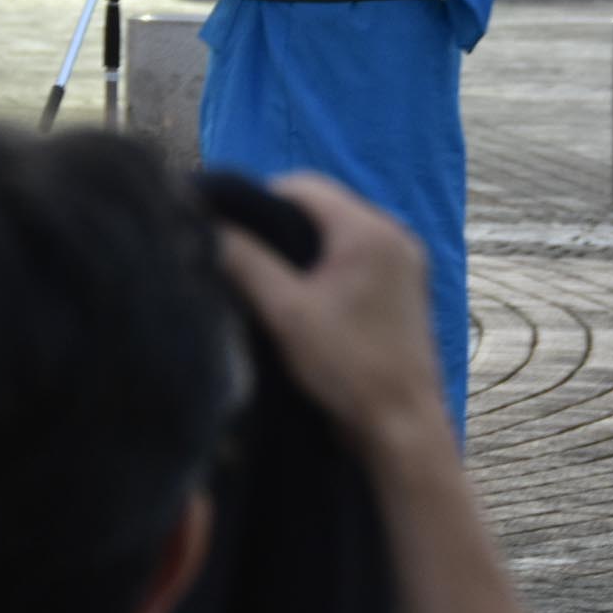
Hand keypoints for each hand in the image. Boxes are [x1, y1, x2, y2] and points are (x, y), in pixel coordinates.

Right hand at [218, 175, 446, 454]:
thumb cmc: (347, 367)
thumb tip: (207, 226)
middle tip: (245, 259)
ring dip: (304, 251)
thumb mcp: (285, 313)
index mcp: (369, 230)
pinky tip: (304, 300)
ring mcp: (405, 263)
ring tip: (270, 282)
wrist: (402, 427)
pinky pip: (357, 260)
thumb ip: (245, 262)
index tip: (230, 232)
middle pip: (322, 209)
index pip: (302, 186)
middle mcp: (395, 235)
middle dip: (281, 228)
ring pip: (338, 236)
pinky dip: (328, 269)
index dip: (259, 202)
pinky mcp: (405, 290)